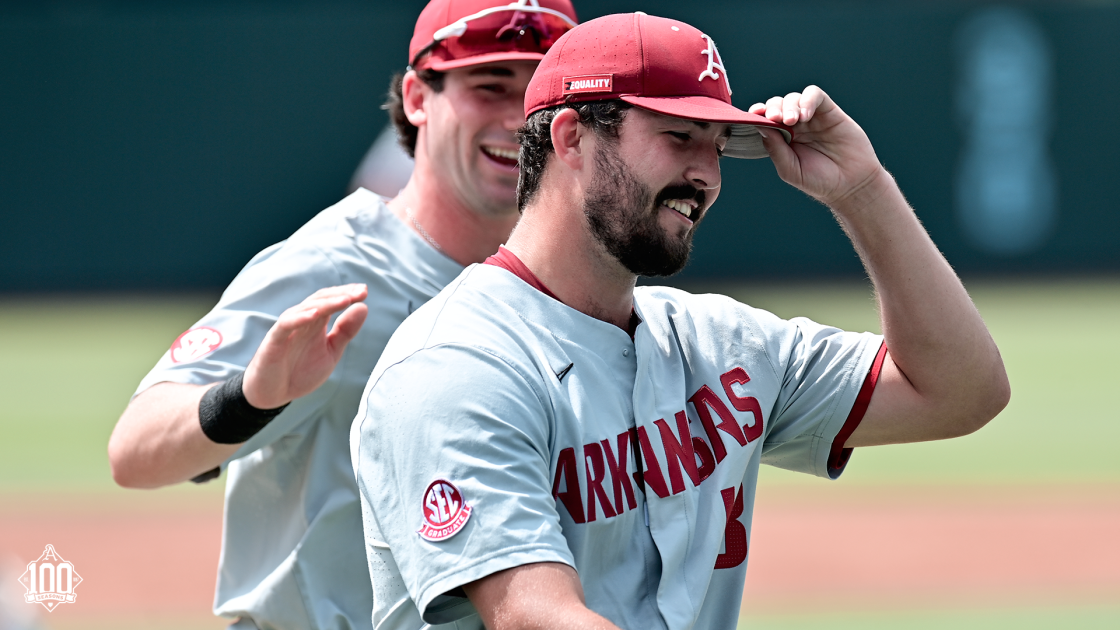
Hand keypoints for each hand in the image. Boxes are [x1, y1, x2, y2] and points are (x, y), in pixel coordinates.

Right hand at [242, 284, 368, 408]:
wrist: (274, 394)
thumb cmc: (300, 371)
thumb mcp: (331, 352)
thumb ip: (345, 331)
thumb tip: (363, 307)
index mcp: (315, 323)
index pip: (331, 300)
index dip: (347, 294)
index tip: (365, 291)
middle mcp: (301, 321)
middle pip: (320, 300)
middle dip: (341, 294)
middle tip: (361, 291)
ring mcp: (288, 329)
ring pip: (305, 309)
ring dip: (326, 303)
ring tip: (346, 300)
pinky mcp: (274, 341)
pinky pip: (286, 325)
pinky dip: (299, 318)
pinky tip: (315, 315)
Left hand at [750, 86, 885, 208]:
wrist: (850, 185)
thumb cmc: (819, 181)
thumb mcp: (790, 169)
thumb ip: (774, 148)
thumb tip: (760, 126)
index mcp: (782, 139)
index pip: (765, 120)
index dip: (758, 114)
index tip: (753, 115)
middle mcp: (795, 126)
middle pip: (777, 105)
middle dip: (773, 108)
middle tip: (775, 119)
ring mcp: (812, 118)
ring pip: (794, 98)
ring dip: (789, 105)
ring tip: (791, 120)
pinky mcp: (830, 112)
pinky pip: (815, 95)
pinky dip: (807, 100)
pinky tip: (806, 115)